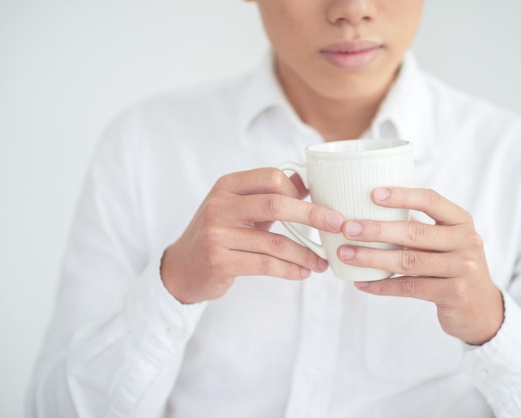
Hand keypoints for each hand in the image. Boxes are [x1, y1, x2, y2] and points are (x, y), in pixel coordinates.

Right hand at [161, 168, 343, 303]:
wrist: (182, 268)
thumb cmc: (219, 234)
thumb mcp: (239, 208)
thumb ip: (270, 195)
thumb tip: (308, 182)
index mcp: (227, 185)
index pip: (271, 177)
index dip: (300, 190)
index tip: (320, 205)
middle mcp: (220, 206)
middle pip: (275, 204)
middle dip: (312, 215)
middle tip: (338, 225)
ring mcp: (217, 234)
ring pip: (274, 242)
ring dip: (305, 253)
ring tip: (322, 262)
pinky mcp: (219, 260)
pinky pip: (265, 264)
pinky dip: (290, 269)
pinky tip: (303, 273)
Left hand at [337, 187, 503, 344]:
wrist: (481, 309)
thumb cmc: (452, 266)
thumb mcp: (445, 241)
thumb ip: (418, 227)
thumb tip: (369, 210)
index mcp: (461, 221)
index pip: (431, 200)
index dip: (402, 196)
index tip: (372, 194)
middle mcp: (466, 241)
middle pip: (414, 233)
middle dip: (376, 230)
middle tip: (348, 229)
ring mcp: (463, 269)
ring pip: (408, 262)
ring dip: (372, 258)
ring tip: (346, 255)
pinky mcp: (454, 294)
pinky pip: (409, 288)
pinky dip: (382, 285)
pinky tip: (361, 283)